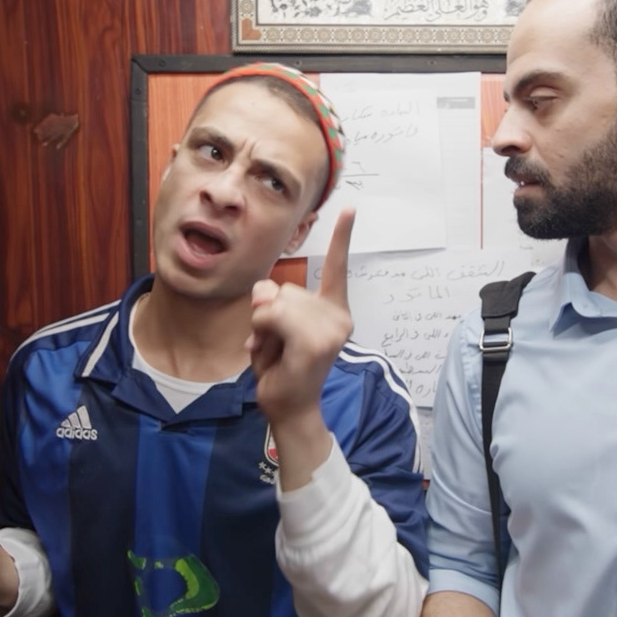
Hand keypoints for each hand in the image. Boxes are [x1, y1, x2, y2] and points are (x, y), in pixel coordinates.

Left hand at [247, 207, 355, 426]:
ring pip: (275, 304)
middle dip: (268, 315)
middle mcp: (339, 316)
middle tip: (278, 346)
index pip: (338, 268)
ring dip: (263, 328)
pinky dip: (264, 333)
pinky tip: (274, 355)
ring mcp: (331, 330)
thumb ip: (270, 303)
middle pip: (284, 288)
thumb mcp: (272, 326)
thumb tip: (265, 295)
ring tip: (277, 353)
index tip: (352, 207)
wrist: (290, 409)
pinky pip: (274, 318)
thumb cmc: (282, 368)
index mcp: (334, 310)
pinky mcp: (315, 344)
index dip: (343, 237)